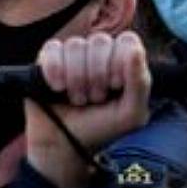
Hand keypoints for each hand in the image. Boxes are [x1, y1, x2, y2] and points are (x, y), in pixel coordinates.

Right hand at [26, 32, 150, 187]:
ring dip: (76, 78)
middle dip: (97, 75)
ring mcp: (70, 56)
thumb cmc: (99, 129)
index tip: (115, 86)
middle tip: (94, 98)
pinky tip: (57, 89)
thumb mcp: (131, 113)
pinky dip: (54, 70)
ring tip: (76, 99)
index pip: (126, 40)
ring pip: (75, 45)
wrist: (63, 147)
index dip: (121, 61)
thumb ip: (140, 82)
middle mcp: (96, 54)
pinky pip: (51, 50)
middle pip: (100, 40)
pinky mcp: (46, 61)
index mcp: (121, 61)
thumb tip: (135, 51)